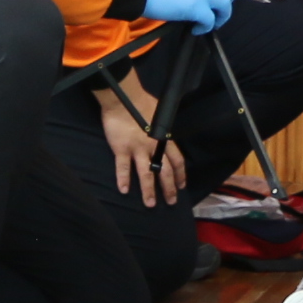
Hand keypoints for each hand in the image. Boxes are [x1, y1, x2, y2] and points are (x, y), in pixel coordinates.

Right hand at [98, 84, 183, 204]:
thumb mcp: (159, 115)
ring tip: (150, 204)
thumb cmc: (142, 101)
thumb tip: (165, 133)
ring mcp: (137, 149)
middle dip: (169, 189)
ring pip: (146, 174)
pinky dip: (123, 180)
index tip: (181, 186)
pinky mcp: (122, 149)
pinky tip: (124, 190)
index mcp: (164, 138)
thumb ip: (162, 128)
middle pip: (164, 172)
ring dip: (149, 191)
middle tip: (171, 202)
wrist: (123, 98)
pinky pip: (123, 168)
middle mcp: (154, 147)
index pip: (177, 160)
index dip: (180, 175)